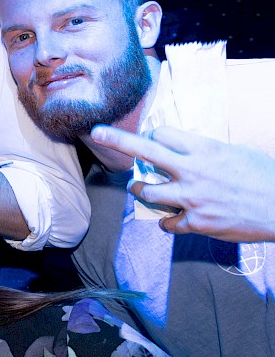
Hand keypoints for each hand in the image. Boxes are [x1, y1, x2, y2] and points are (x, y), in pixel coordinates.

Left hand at [90, 124, 274, 242]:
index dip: (155, 138)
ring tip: (140, 188)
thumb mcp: (238, 153)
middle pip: (145, 151)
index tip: (156, 142)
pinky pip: (166, 223)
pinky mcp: (196, 223)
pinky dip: (167, 222)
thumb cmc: (266, 177)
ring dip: (140, 190)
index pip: (161, 135)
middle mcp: (192, 171)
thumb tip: (190, 151)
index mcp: (203, 150)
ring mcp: (191, 198)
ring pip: (147, 192)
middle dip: (118, 140)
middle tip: (97, 133)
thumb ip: (208, 151)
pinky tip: (172, 219)